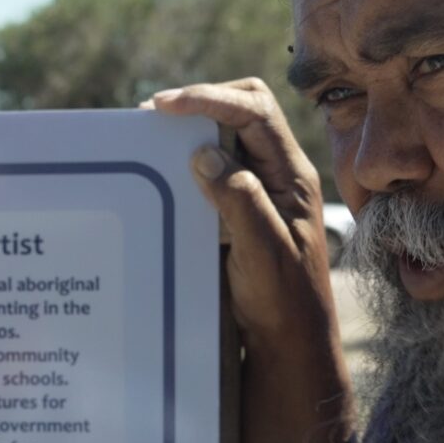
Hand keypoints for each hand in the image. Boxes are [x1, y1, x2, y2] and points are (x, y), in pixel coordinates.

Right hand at [149, 79, 337, 352]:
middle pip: (245, 108)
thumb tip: (203, 154)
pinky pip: (214, 170)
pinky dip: (186, 163)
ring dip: (190, 132)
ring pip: (227, 137)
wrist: (290, 343)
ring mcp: (260, 190)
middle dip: (201, 102)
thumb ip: (239, 200)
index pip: (255, 112)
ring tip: (151, 140)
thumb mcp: (264, 254)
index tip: (165, 105)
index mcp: (293, 177)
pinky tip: (162, 176)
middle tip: (155, 116)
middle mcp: (278, 174)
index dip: (209, 99)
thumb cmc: (285, 302)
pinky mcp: (239, 209)